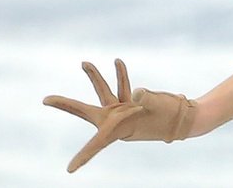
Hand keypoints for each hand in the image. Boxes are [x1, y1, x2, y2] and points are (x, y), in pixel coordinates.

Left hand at [43, 58, 196, 172]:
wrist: (186, 117)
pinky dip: (120, 75)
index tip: (70, 170)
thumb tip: (135, 93)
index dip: (84, 156)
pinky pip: (123, 87)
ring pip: (104, 92)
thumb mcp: (157, 107)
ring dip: (95, 77)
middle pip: (86, 112)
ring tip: (83, 63)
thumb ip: (145, 98)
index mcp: (120, 129)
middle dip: (67, 105)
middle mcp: (116, 121)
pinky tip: (117, 62)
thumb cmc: (171, 116)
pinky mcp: (132, 103)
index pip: (97, 143)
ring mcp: (123, 111)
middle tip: (46, 100)